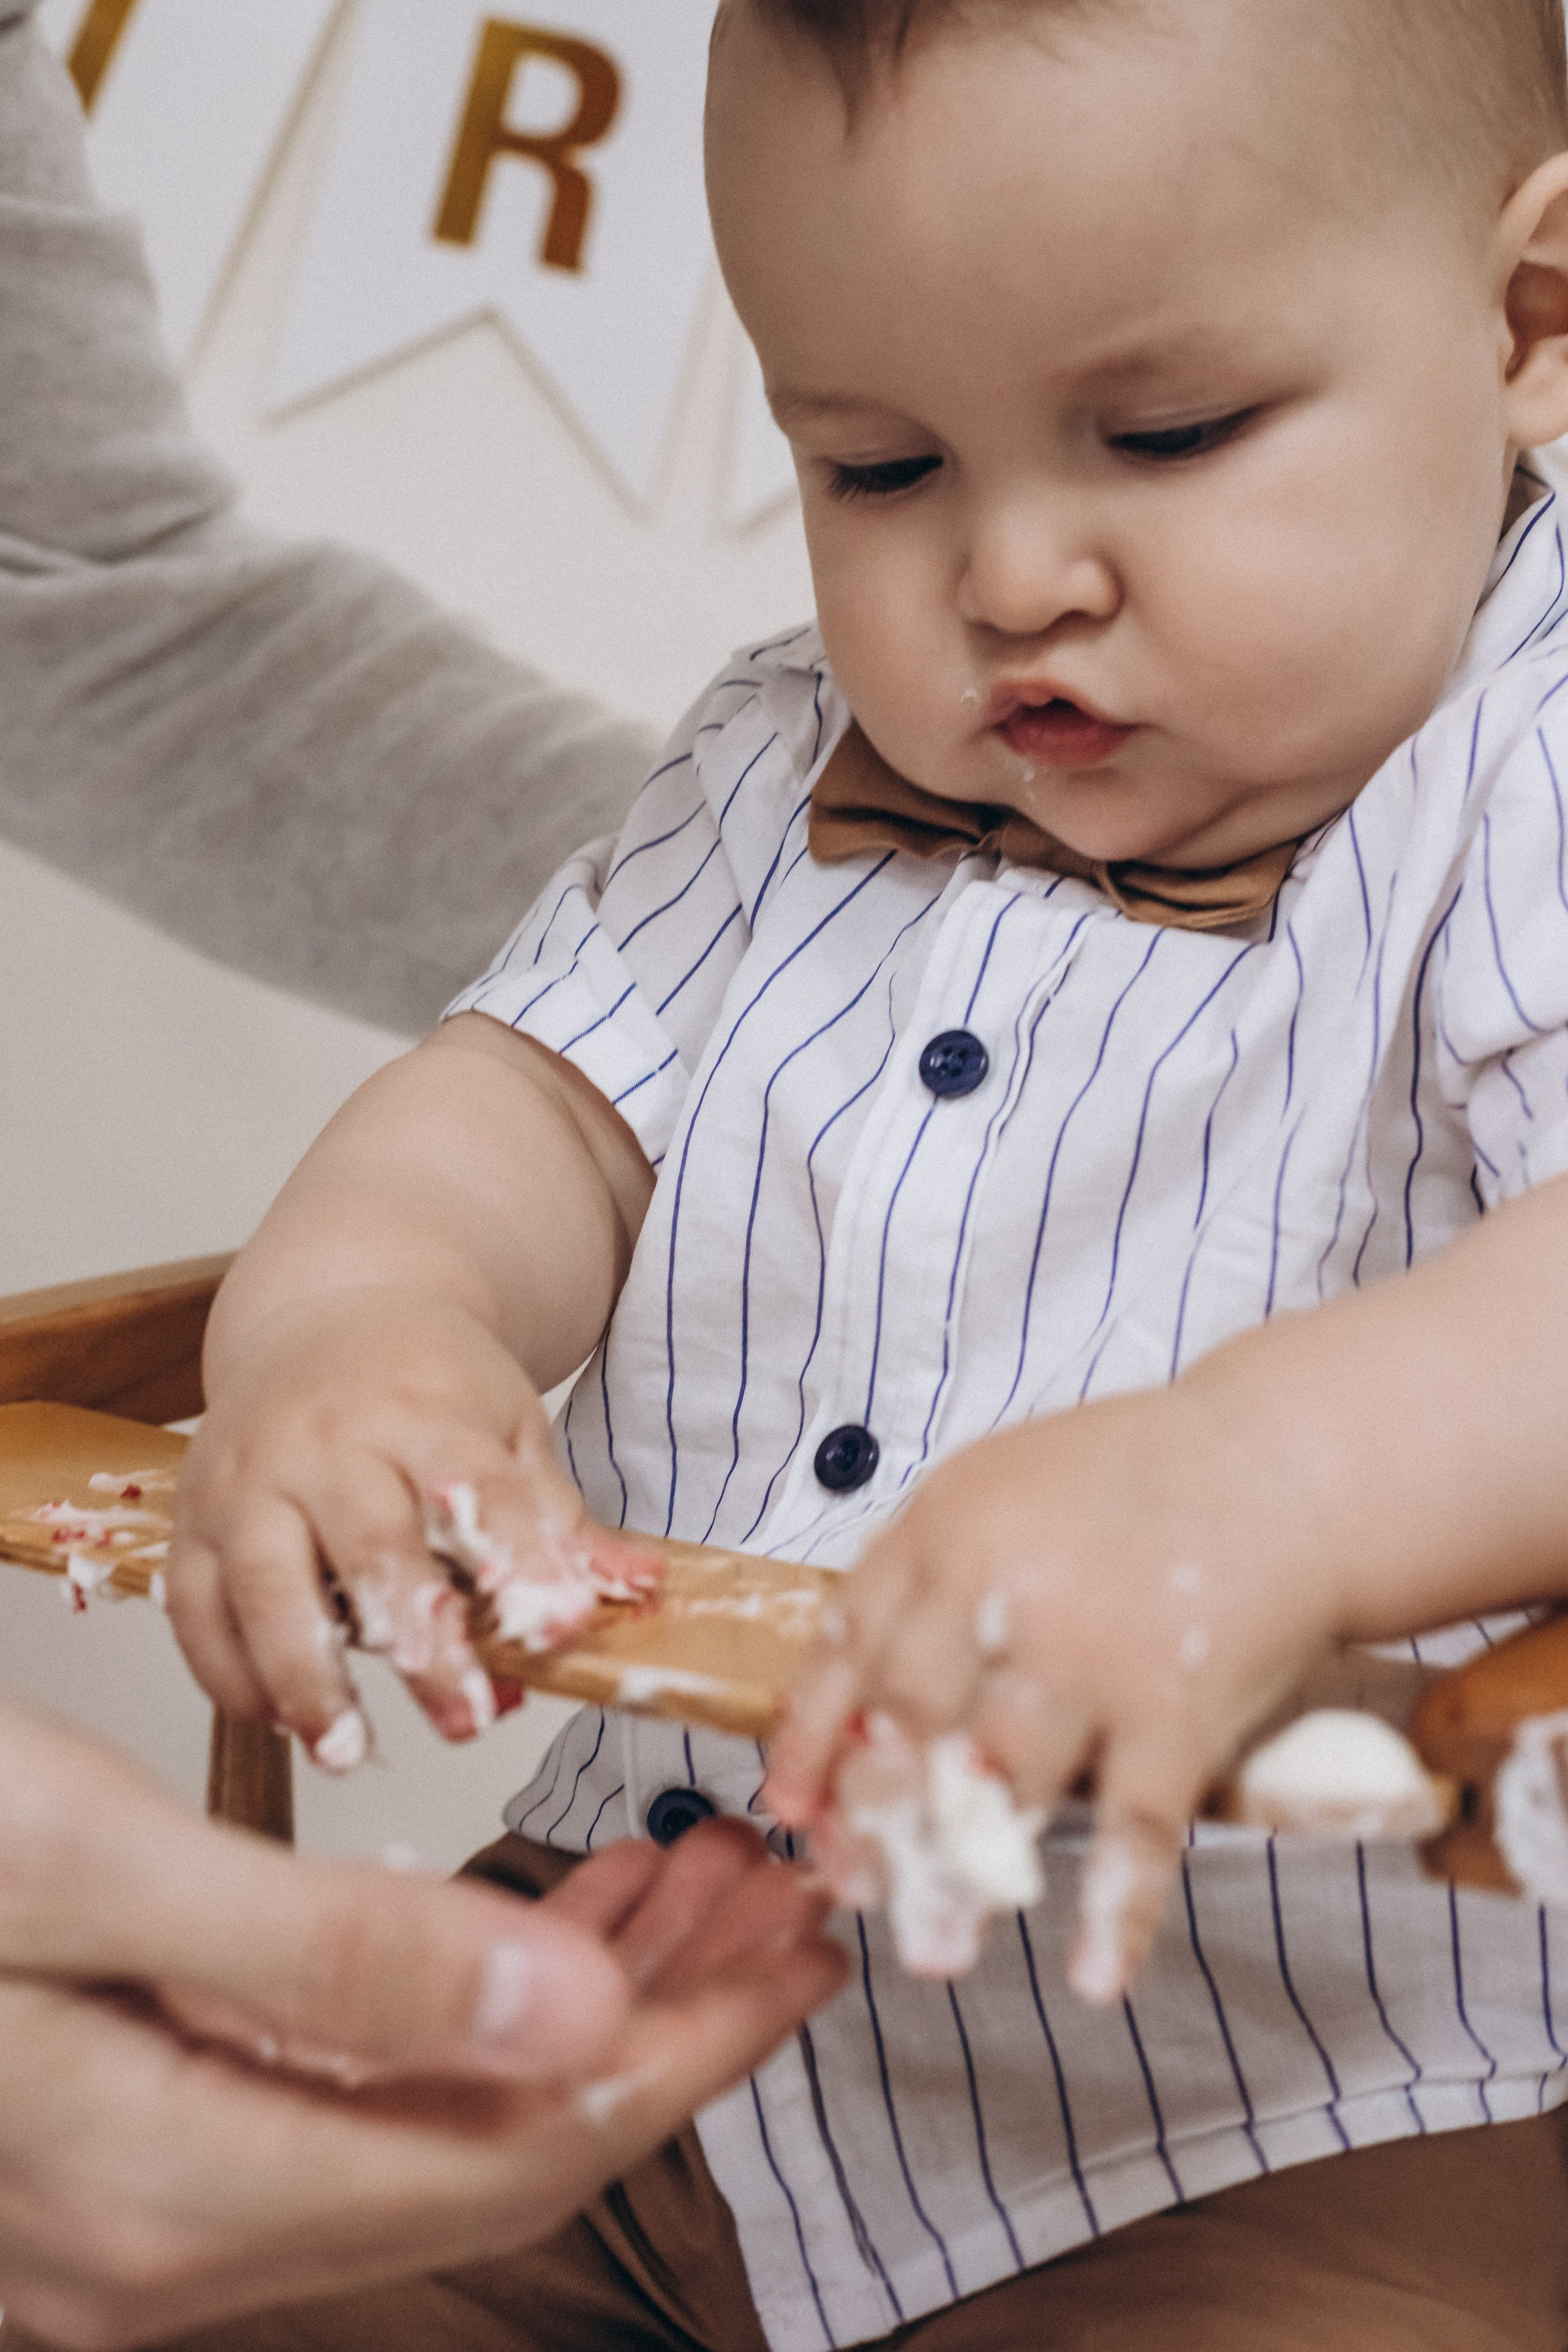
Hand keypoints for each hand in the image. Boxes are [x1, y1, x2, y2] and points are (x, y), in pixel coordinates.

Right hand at [0, 1702, 845, 2349]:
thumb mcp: (87, 1872)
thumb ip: (328, 1961)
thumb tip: (566, 2015)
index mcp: (172, 2193)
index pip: (511, 2146)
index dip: (678, 2046)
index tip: (794, 1944)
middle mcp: (163, 2246)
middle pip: (487, 2144)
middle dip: (654, 2019)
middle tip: (776, 1902)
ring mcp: (137, 2218)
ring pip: (426, 2122)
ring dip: (567, 2004)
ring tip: (686, 1888)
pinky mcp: (125, 2152)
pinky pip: (346, 2101)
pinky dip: (461, 2008)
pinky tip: (525, 1924)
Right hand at [168, 1284, 657, 1757]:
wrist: (326, 1312)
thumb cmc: (429, 1386)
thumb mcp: (511, 1428)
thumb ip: (559, 1518)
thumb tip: (639, 1590)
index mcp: (421, 1411)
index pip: (474, 1490)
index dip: (516, 1564)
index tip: (550, 1635)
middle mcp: (325, 1439)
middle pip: (367, 1541)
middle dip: (415, 1637)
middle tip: (461, 1721)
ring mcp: (248, 1476)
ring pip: (262, 1580)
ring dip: (303, 1673)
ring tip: (345, 1747)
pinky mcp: (191, 1514)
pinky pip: (193, 1604)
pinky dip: (227, 1671)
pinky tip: (276, 1718)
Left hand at [767, 1386, 1340, 2001]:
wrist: (1278, 1464)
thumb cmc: (1127, 1486)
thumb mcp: (996, 1491)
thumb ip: (924, 1581)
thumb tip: (842, 1703)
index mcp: (948, 1526)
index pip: (850, 1646)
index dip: (814, 1738)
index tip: (792, 1809)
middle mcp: (1006, 1588)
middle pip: (909, 1723)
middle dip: (874, 1817)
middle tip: (858, 1891)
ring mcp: (1092, 1652)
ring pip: (1002, 1786)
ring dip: (965, 1880)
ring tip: (936, 1950)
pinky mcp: (1180, 1705)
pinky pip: (1135, 1827)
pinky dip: (1118, 1910)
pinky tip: (1096, 1977)